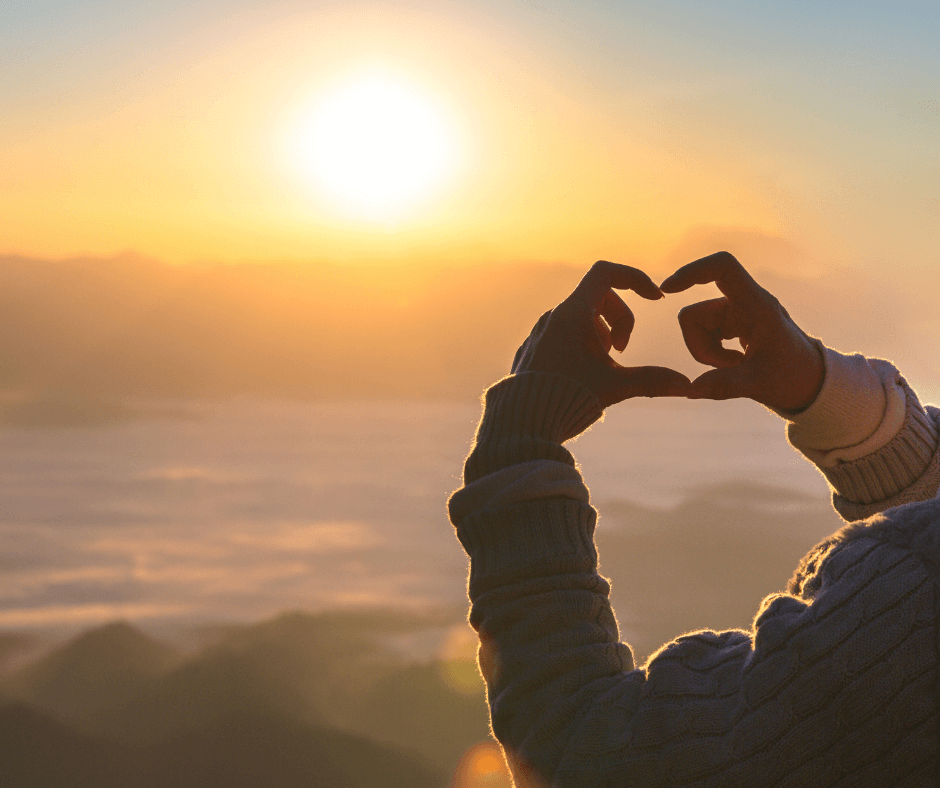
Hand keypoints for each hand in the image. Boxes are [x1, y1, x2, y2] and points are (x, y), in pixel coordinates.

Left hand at [511, 261, 690, 406]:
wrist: (520, 423)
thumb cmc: (565, 400)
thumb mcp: (614, 388)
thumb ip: (652, 381)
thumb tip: (687, 386)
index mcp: (573, 314)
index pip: (606, 272)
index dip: (635, 278)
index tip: (654, 298)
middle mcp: (553, 316)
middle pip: (598, 297)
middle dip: (621, 319)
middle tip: (621, 352)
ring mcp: (541, 332)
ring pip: (580, 317)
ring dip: (601, 334)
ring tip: (601, 366)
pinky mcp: (533, 348)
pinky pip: (563, 334)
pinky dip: (582, 345)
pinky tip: (581, 374)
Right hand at [660, 251, 823, 411]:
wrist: (810, 382)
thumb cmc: (794, 377)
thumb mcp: (760, 385)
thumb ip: (724, 385)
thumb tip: (689, 390)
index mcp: (758, 305)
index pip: (723, 267)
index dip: (691, 272)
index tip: (667, 289)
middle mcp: (744, 303)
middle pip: (695, 313)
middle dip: (699, 346)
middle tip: (728, 367)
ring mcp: (735, 313)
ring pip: (695, 327)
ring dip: (706, 352)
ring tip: (734, 367)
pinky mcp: (730, 325)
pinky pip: (702, 335)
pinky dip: (709, 353)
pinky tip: (733, 364)